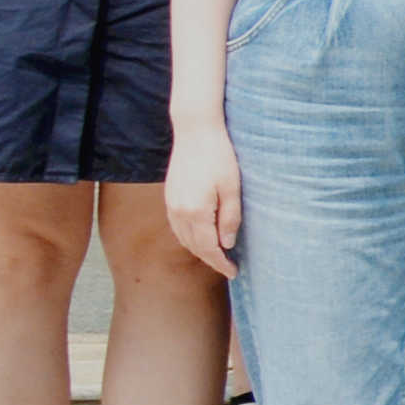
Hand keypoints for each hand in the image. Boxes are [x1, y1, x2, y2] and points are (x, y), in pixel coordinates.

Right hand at [164, 132, 239, 278]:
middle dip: (211, 260)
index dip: (221, 263)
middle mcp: (179, 213)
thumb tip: (227, 244)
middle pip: (194, 247)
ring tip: (217, 256)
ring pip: (184, 239)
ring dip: (199, 250)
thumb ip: (229, 217)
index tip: (234, 272)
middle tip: (229, 268)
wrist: (195, 132)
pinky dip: (189, 238)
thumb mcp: (232, 187)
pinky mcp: (169, 198)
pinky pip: (178, 227)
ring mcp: (171, 205)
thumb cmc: (219, 156)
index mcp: (195, 212)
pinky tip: (201, 238)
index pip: (209, 248)